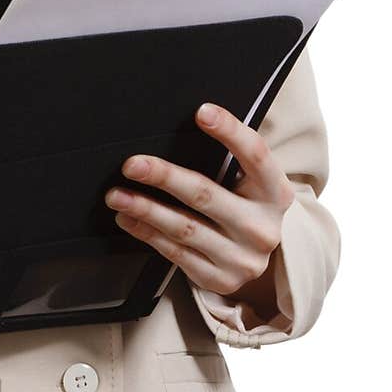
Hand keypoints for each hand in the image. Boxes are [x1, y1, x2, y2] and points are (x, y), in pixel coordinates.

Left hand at [104, 102, 295, 301]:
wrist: (258, 261)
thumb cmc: (245, 206)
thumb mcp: (250, 183)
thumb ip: (228, 159)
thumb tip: (189, 122)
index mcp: (275, 193)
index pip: (255, 154)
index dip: (230, 131)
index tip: (201, 112)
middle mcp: (261, 227)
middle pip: (206, 194)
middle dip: (164, 177)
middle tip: (132, 164)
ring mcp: (241, 258)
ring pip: (184, 228)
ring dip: (145, 209)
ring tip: (116, 195)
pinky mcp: (220, 279)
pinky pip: (175, 253)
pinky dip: (147, 233)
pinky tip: (128, 219)